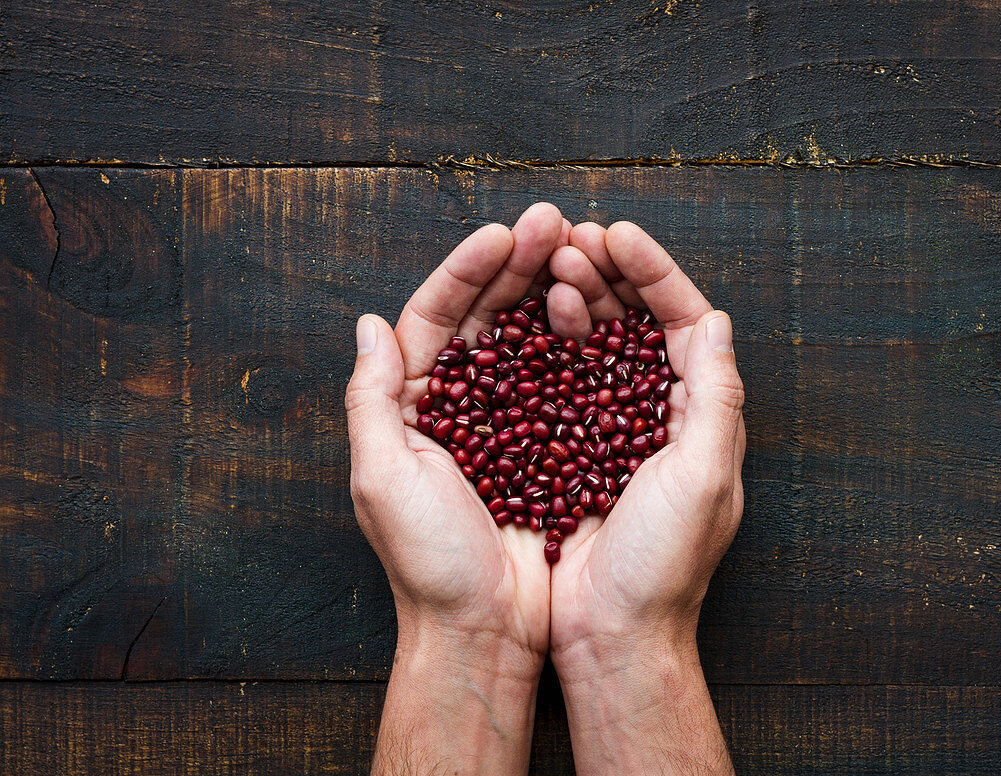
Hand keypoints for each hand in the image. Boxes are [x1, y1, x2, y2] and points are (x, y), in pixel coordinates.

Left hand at [347, 203, 583, 774]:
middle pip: (486, 317)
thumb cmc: (429, 563)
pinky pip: (566, 383)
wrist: (487, 630)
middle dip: (516, 265)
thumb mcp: (383, 478)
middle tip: (552, 221)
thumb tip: (368, 325)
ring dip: (550, 292)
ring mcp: (510, 424)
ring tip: (579, 248)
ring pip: (529, 340)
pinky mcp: (552, 446)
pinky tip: (599, 310)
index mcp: (411, 406)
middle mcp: (460, 406)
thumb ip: (370, 399)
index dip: (466, 271)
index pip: (434, 318)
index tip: (502, 234)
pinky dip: (581, 345)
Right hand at [547, 222, 745, 774]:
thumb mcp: (704, 479)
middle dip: (608, 274)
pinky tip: (529, 318)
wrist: (613, 635)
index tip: (617, 234)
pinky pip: (559, 382)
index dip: (654, 271)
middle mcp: (660, 415)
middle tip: (570, 237)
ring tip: (549, 263)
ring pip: (595, 345)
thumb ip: (717, 397)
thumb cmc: (664, 565)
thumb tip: (716, 320)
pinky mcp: (570, 451)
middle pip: (637, 323)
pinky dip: (547, 346)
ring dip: (576, 298)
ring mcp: (611, 431)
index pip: (684, 321)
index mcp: (702, 415)